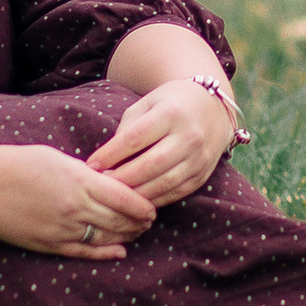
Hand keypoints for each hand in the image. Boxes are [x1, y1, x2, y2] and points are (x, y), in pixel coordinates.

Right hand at [0, 143, 156, 260]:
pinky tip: (118, 251)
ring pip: (106, 238)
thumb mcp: (57, 158)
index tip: (152, 206)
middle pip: (120, 220)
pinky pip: (85, 252)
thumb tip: (108, 184)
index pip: (125, 198)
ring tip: (135, 232)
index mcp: (80, 180)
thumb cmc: (17, 164)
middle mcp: (75, 207)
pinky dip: (106, 253)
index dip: (143, 205)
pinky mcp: (49, 245)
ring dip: (126, 236)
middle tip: (149, 221)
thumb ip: (85, 174)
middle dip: (139, 222)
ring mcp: (63, 229)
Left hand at [88, 79, 232, 206]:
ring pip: (164, 183)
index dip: (110, 154)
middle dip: (122, 179)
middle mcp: (189, 136)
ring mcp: (199, 157)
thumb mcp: (147, 104)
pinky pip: (176, 192)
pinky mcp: (203, 175)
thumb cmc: (170, 104)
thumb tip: (108, 160)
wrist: (213, 108)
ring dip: (137, 194)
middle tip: (101, 185)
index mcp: (171, 113)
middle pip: (150, 165)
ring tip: (116, 196)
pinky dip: (155, 199)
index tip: (91, 165)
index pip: (135, 138)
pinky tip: (138, 201)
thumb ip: (128, 128)